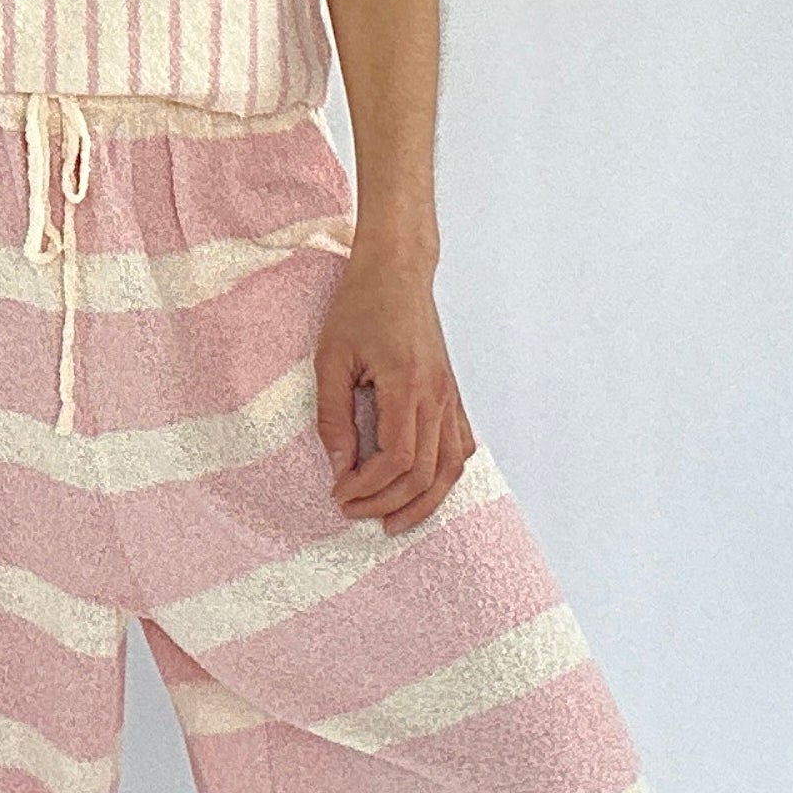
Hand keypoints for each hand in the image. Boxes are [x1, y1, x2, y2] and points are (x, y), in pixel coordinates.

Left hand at [314, 251, 477, 532]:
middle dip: (388, 502)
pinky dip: (444, 476)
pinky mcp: (451, 395)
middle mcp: (437, 396)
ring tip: (392, 521)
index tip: (338, 493)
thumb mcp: (331, 358)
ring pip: (452, 468)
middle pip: (426, 474)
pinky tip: (421, 489)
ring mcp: (450, 396)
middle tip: (353, 511)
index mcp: (408, 385)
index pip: (398, 459)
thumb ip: (334, 417)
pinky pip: (461, 447)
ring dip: (423, 502)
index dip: (368, 487)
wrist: (397, 271)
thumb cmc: (361, 306)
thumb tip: (339, 467)